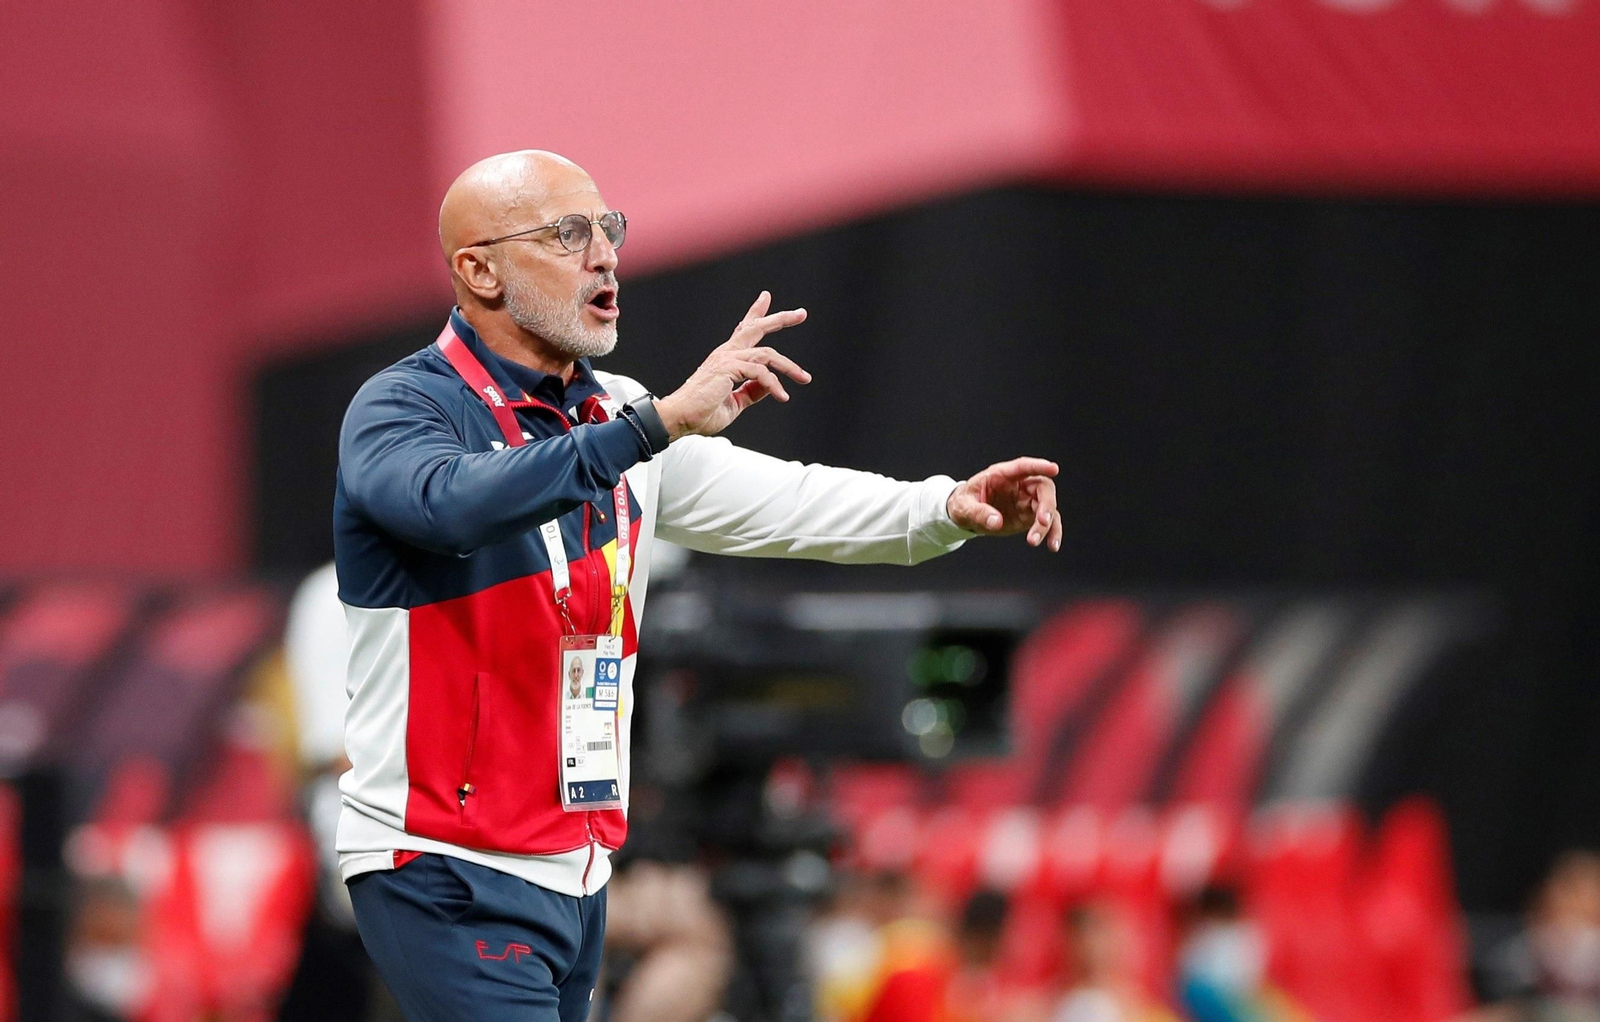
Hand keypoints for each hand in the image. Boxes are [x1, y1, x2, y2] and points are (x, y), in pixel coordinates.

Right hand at [655, 292, 810, 439]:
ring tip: (804, 378)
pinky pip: (761, 373)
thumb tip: (769, 387)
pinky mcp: (729, 368)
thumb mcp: (734, 402)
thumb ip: (751, 392)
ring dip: (789, 366)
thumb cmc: (701, 413)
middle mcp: (726, 353)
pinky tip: (782, 396)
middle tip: (801, 313)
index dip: (756, 313)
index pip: (743, 330)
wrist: (680, 417)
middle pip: (756, 328)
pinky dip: (774, 384)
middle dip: (780, 319)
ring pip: (767, 354)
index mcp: (726, 358)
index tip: (766, 297)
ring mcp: (727, 358)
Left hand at [946, 458, 1061, 550]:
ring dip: (1048, 525)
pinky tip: (1052, 546)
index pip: (1023, 467)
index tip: (1053, 469)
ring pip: (1047, 508)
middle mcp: (1019, 485)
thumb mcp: (964, 507)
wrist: (965, 516)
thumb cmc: (964, 503)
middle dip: (1047, 503)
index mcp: (1002, 475)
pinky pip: (1047, 523)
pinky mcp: (1029, 516)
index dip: (1039, 466)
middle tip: (1043, 521)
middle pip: (1042, 488)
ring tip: (1034, 541)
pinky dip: (1052, 533)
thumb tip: (996, 521)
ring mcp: (1026, 500)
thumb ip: (979, 513)